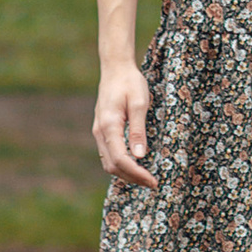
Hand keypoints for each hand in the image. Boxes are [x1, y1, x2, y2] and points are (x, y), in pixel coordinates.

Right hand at [93, 58, 157, 189]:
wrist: (115, 68)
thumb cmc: (130, 82)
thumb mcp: (139, 102)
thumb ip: (138, 129)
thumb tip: (140, 156)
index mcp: (109, 126)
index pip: (121, 160)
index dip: (136, 174)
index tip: (152, 181)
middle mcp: (100, 133)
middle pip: (113, 166)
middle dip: (132, 178)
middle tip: (152, 183)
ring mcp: (99, 132)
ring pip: (109, 163)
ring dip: (126, 174)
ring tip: (145, 178)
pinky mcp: (102, 130)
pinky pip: (109, 154)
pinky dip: (121, 165)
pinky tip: (134, 165)